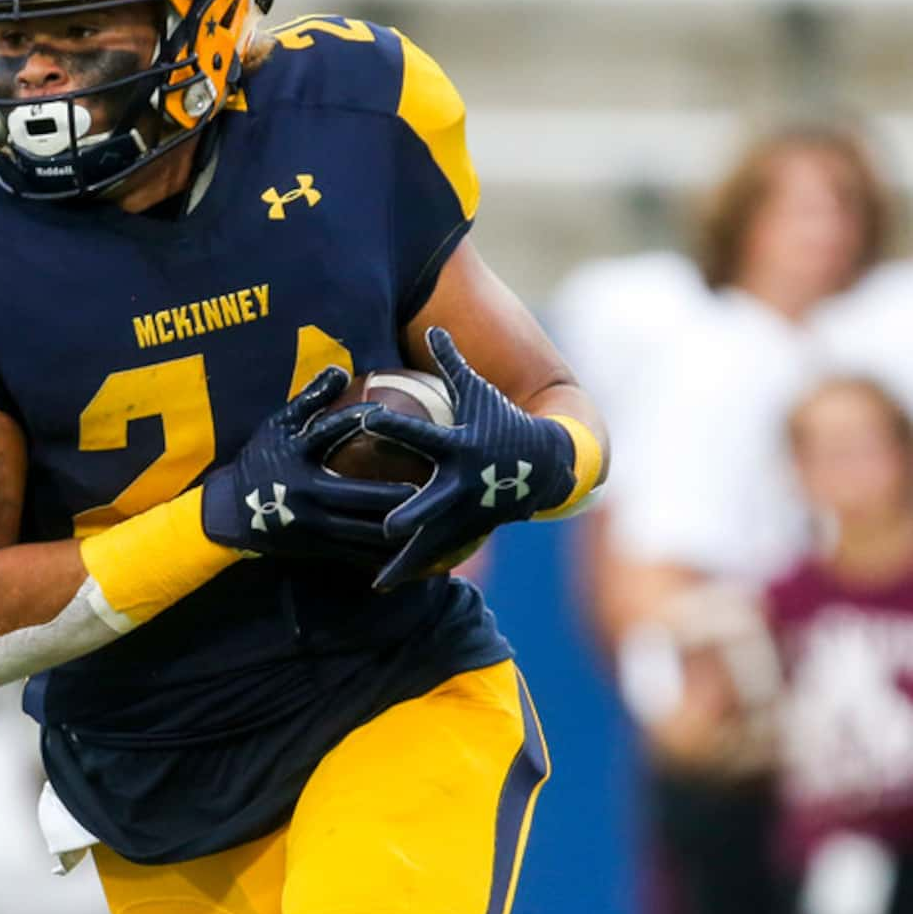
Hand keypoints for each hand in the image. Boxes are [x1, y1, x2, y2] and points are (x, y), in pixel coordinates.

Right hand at [200, 367, 415, 563]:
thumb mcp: (277, 428)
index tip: (386, 413)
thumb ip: (309, 400)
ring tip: (433, 520)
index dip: (357, 421)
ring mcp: (312, 526)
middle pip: (359, 495)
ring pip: (363, 530)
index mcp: (297, 459)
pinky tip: (411, 550)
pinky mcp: (316, 548)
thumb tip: (340, 370)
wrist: (229, 512)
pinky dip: (383, 553)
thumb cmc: (260, 462)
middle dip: (397, 493)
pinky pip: (356, 554)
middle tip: (435, 484)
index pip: (329, 434)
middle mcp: (306, 495)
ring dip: (397, 527)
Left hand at [363, 328, 581, 590]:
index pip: (422, 434)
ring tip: (378, 580)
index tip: (367, 419)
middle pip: (432, 501)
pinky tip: (383, 586)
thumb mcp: (478, 392)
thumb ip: (450, 363)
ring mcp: (465, 512)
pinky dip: (412, 570)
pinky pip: (435, 554)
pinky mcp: (467, 532)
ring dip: (406, 560)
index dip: (395, 425)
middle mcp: (460, 483)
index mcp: (458, 446)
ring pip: (432, 541)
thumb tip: (431, 326)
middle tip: (387, 527)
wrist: (547, 465)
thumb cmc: (502, 422)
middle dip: (412, 514)